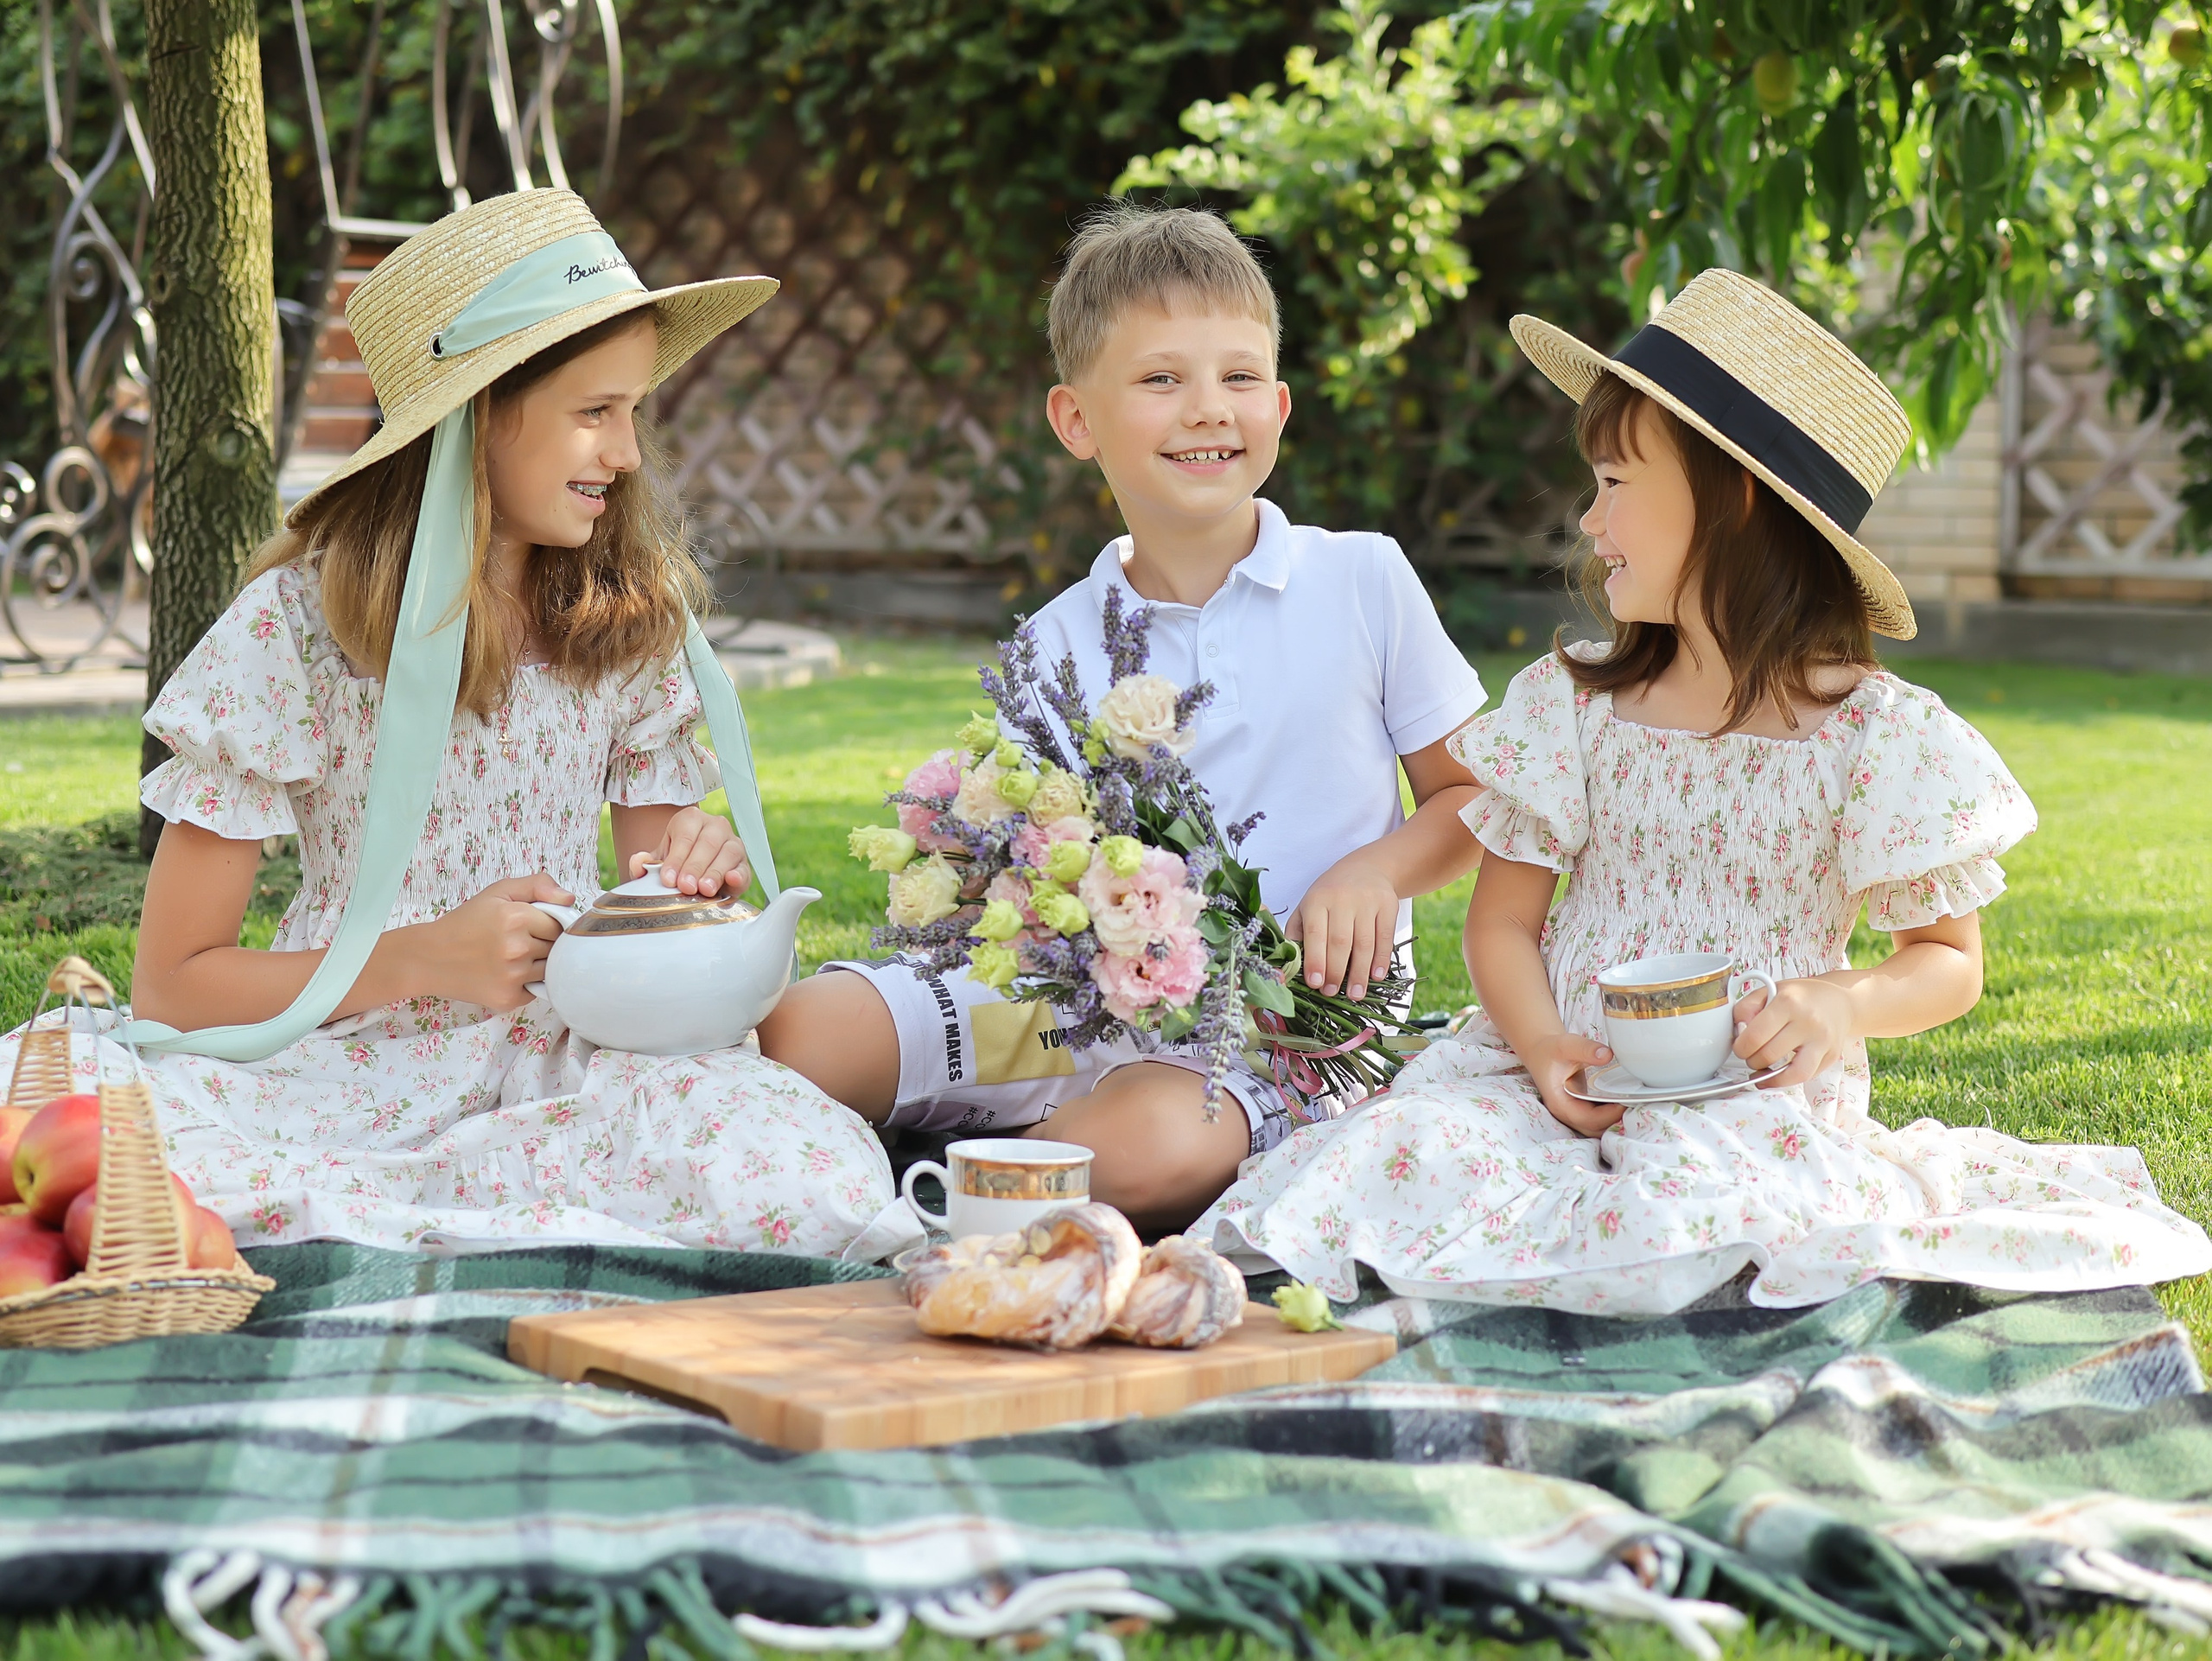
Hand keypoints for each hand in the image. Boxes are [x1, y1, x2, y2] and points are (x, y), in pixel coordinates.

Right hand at [412, 873, 570, 1010]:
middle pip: (557, 947)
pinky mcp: (509, 998)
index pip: (559, 923)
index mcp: (516, 917)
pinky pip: (536, 989)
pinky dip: (527, 983)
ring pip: (550, 969)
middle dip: (543, 943)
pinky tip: (506, 973)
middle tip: (517, 940)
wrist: (430, 957)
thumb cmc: (466, 923)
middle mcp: (517, 949)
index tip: (530, 925)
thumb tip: (570, 899)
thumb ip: (537, 885)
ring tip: (511, 957)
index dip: (547, 923)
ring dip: (537, 964)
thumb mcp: (498, 892)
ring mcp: (513, 977)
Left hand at [632, 806, 749, 896]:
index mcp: (691, 819)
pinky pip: (744, 868)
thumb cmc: (676, 864)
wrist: (694, 877)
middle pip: (708, 842)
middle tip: (685, 886)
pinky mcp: (744, 865)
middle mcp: (715, 826)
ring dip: (715, 872)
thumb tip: (639, 861)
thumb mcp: (658, 862)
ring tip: (704, 889)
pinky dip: (739, 875)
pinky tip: (731, 880)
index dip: (676, 857)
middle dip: (695, 866)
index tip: (668, 878)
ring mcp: (733, 844)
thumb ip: (644, 863)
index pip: (685, 835)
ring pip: (729, 852)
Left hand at [1285, 853, 1398, 999]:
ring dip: (1359, 973)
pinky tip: (1376, 977)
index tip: (1314, 983)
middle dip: (1335, 971)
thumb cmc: (1331, 893)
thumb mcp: (1308, 905)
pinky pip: (1385, 937)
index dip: (1315, 960)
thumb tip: (1290, 963)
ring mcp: (1367, 902)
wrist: (1367, 867)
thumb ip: (1297, 932)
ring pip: (1364, 943)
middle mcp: (1342, 899)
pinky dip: (1381, 959)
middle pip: (1340, 941)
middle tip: (1331, 993)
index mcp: (1317, 900)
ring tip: (1355, 995)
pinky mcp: (1388, 905)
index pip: (1315, 933)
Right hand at [1521, 1029, 1621, 1136]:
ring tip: (1631, 1104)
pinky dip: (1611, 1115)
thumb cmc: (1551, 1050)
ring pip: (1598, 1128)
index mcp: (1560, 1103)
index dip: (1609, 1115)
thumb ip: (1586, 1049)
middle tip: (1634, 1104)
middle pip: (1595, 1129)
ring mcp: (1573, 1113)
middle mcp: (1567, 1113)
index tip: (1626, 1101)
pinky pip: (1599, 1120)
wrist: (1542, 1051)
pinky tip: (1623, 1102)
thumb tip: (1607, 1055)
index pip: (1589, 1120)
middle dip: (1615, 1120)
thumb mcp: (1566, 1045)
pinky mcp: (1581, 1109)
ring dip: (1614, 1120)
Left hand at [1731, 976, 1852, 1086]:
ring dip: (1770, 1076)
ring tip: (1762, 1070)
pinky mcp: (1831, 1055)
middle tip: (1750, 1054)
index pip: (1755, 1036)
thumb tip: (1738, 1032)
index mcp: (1788, 1002)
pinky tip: (1778, 1073)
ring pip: (1792, 1073)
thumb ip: (1746, 1008)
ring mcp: (1823, 1041)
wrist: (1838, 1000)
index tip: (1739, 1046)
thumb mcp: (1769, 990)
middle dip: (1752, 1060)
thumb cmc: (1800, 997)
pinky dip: (1787, 1079)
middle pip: (1769, 1055)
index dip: (1740, 1047)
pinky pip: (1806, 1076)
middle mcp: (1808, 1022)